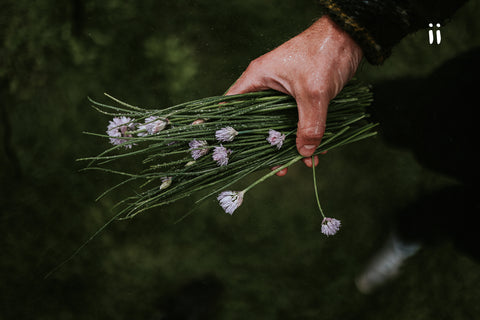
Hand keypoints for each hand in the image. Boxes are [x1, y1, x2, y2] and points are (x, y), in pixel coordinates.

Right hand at [225, 15, 362, 174]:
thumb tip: (305, 153)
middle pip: (258, 123)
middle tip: (277, 168)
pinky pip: (298, 120)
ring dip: (292, 144)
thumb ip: (309, 125)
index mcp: (258, 79)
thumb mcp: (314, 93)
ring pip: (280, 124)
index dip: (227, 128)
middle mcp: (266, 86)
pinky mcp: (300, 95)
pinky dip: (306, 135)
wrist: (349, 38)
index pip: (232, 106)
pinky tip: (318, 151)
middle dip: (269, 147)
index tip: (227, 151)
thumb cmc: (323, 55)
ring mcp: (284, 92)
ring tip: (301, 164)